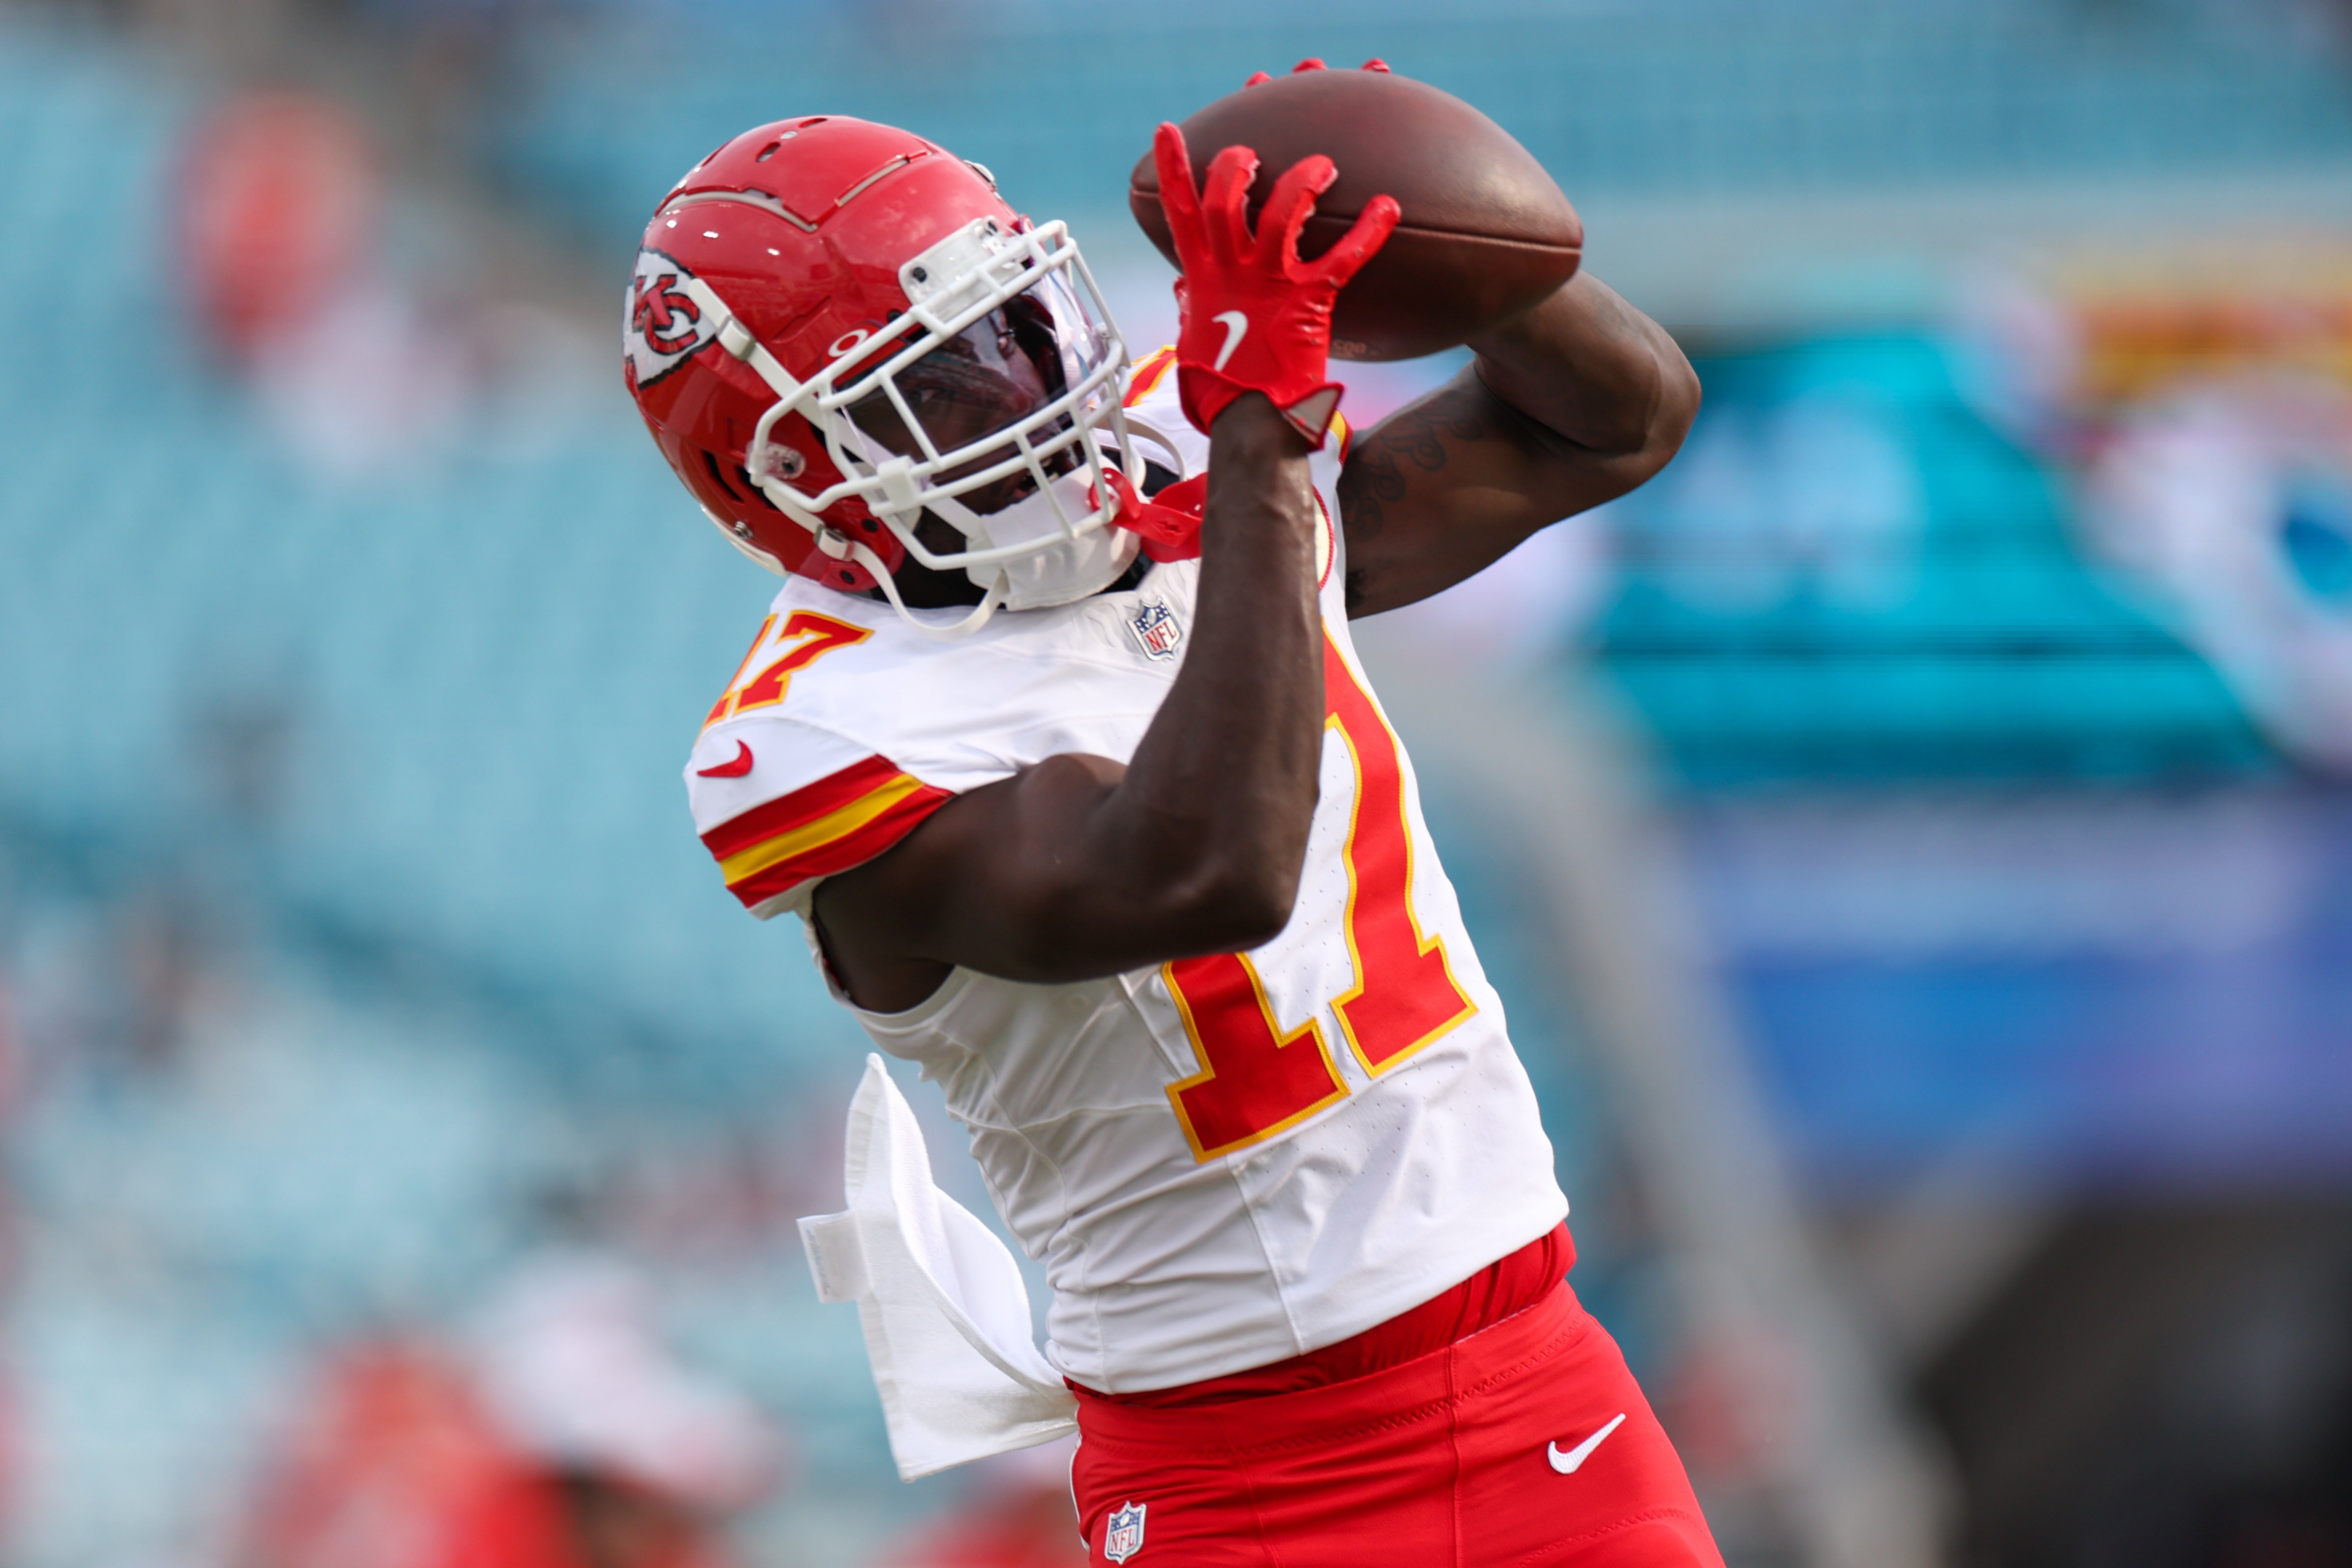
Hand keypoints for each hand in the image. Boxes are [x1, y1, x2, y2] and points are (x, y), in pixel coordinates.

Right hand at [1152, 122, 1398, 446]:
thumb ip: (1191, 310)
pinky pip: (1342, 258)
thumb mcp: (1192, 345)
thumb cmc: (1222, 394)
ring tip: (1323, 165)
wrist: (1252, 425)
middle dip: (1236, 165)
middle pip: (1225, 199)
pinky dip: (1368, 231)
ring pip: (1281, 213)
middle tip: (1254, 151)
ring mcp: (1269, 284)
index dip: (1173, 170)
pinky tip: (1389, 206)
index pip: (1179, 213)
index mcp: (1202, 280)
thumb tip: (1186, 292)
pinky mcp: (1307, 302)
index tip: (1168, 130)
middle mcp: (1232, 273)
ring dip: (1302, 181)